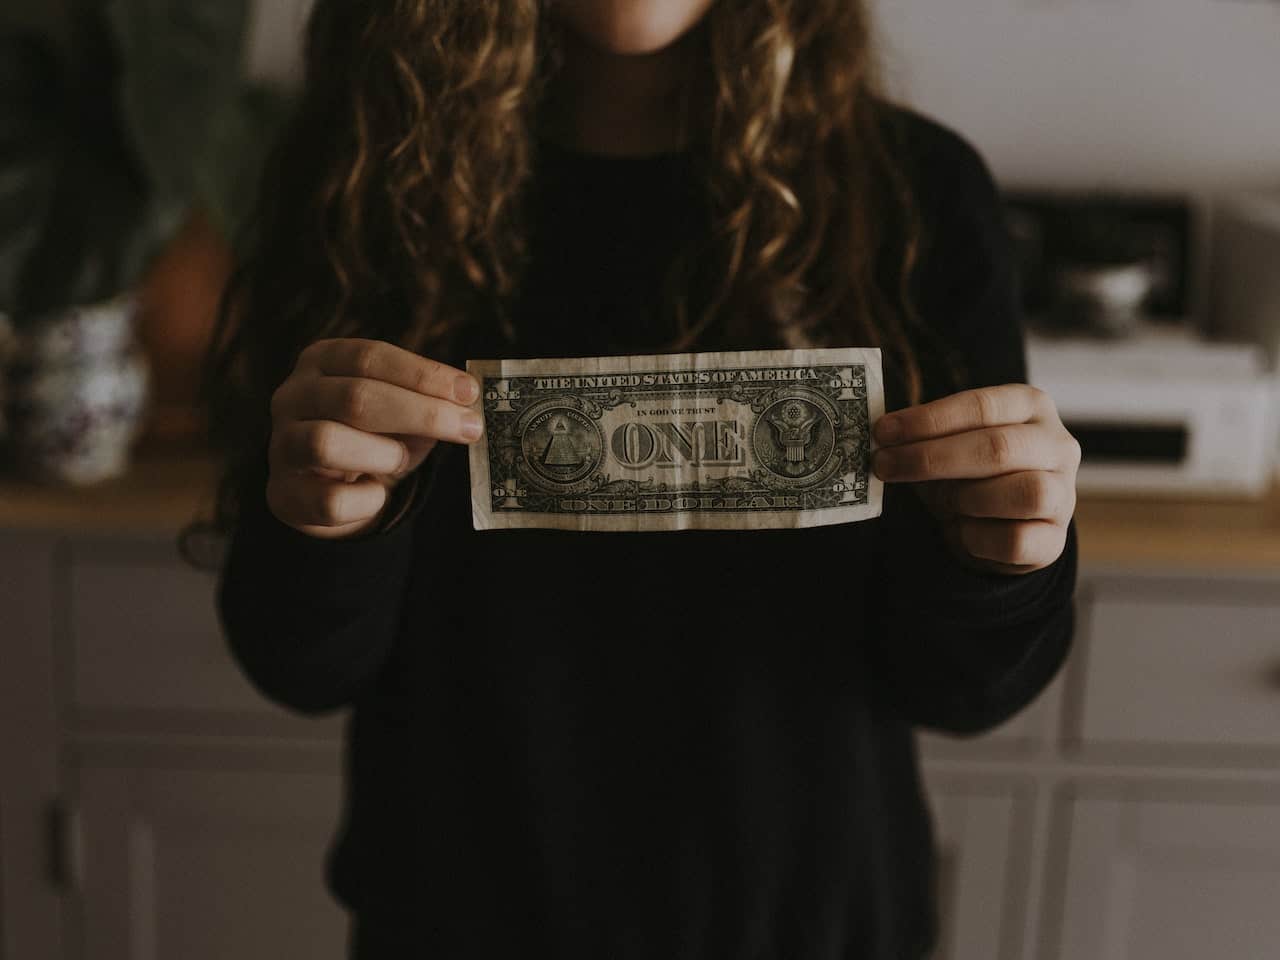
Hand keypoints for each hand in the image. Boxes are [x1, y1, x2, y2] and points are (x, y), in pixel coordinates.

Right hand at [266, 337, 482, 539]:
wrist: (327, 490)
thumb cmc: (371, 437)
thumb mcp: (400, 412)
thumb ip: (427, 403)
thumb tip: (466, 405)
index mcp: (322, 361)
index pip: (370, 356)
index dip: (423, 374)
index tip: (469, 392)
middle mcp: (293, 396)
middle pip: (355, 397)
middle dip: (421, 413)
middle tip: (469, 428)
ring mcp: (281, 444)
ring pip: (327, 443)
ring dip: (383, 454)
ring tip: (401, 460)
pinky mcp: (283, 493)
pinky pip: (330, 501)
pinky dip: (367, 501)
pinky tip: (377, 493)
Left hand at [871, 384, 1080, 574]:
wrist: (997, 527)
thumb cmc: (969, 475)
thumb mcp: (947, 447)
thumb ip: (923, 438)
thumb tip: (883, 439)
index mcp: (1031, 407)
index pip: (981, 406)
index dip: (929, 420)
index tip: (883, 432)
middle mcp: (1056, 445)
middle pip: (998, 448)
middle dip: (931, 458)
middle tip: (885, 465)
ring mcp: (1063, 494)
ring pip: (1023, 493)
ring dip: (966, 498)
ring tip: (943, 502)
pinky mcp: (1055, 540)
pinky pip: (1016, 540)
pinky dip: (978, 537)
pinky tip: (962, 531)